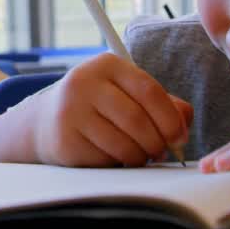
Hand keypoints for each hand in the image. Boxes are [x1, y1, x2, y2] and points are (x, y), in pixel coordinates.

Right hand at [26, 53, 191, 166]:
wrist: (46, 121)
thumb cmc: (98, 106)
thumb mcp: (126, 93)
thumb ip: (162, 103)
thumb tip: (183, 124)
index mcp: (107, 65)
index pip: (149, 90)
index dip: (170, 118)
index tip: (180, 137)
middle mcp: (85, 82)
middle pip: (137, 120)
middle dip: (157, 142)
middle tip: (161, 152)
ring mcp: (70, 111)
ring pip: (123, 143)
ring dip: (141, 157)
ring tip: (141, 156)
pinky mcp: (64, 140)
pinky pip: (106, 159)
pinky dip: (119, 163)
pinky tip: (116, 157)